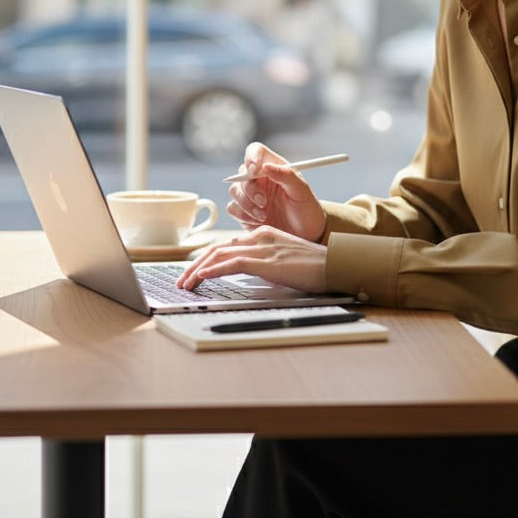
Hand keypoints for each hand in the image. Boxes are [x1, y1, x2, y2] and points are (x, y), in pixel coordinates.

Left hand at [177, 226, 327, 292]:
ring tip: (186, 283)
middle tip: (183, 281)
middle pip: (217, 248)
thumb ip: (263, 261)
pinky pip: (232, 263)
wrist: (334, 265)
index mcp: (263, 234)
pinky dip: (214, 270)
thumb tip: (244, 271)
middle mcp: (259, 237)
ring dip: (199, 270)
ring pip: (220, 255)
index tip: (194, 273)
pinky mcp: (266, 261)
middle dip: (195, 265)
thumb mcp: (282, 260)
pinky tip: (203, 277)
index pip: (226, 245)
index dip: (205, 259)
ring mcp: (262, 247)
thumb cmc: (313, 267)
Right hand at [227, 142, 327, 242]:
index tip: (254, 170)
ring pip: (234, 191)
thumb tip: (266, 166)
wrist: (305, 234)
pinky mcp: (244, 212)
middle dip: (250, 189)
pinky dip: (243, 215)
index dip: (251, 157)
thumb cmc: (306, 209)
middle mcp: (259, 179)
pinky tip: (259, 222)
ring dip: (247, 204)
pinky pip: (232, 208)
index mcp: (274, 167)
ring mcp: (250, 195)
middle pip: (241, 173)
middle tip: (264, 202)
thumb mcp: (302, 191)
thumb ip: (286, 175)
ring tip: (264, 215)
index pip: (256, 151)